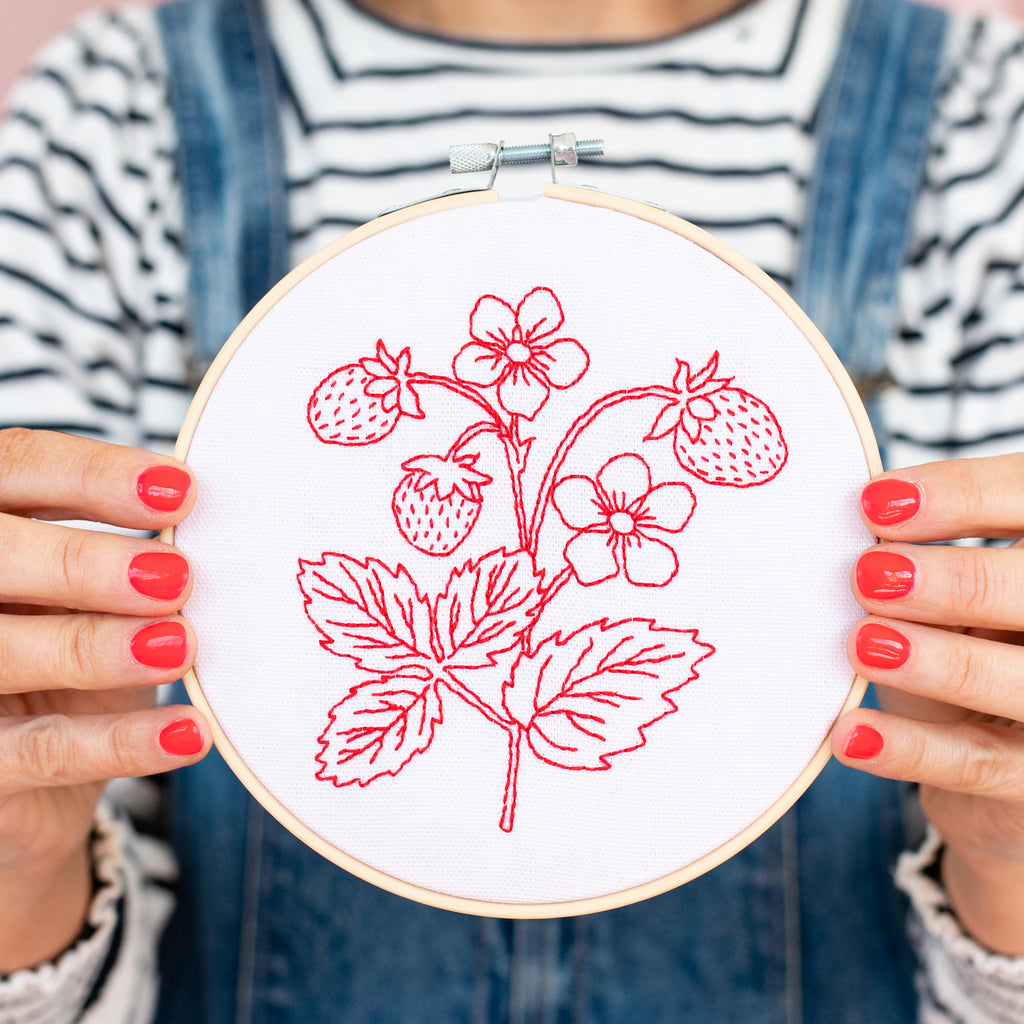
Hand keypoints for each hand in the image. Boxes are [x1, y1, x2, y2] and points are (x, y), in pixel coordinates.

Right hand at [0, 428, 209, 971]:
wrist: (58, 768)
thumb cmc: (85, 647)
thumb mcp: (105, 590)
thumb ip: (136, 554)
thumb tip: (227, 529)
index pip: (20, 470)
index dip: (91, 477)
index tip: (181, 491)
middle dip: (82, 563)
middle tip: (175, 576)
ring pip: (4, 654)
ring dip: (97, 649)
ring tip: (180, 647)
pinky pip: (39, 751)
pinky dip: (119, 742)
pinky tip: (187, 732)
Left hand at [832, 453, 1023, 953]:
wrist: (989, 759)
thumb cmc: (959, 646)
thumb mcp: (944, 594)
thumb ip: (915, 554)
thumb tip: (853, 521)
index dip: (964, 494)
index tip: (876, 501)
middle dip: (955, 582)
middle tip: (870, 576)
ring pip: (1016, 680)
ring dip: (935, 663)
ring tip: (862, 645)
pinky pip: (979, 765)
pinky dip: (910, 749)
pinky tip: (851, 733)